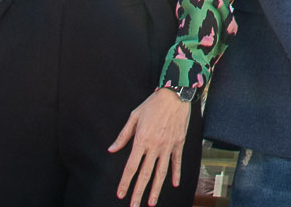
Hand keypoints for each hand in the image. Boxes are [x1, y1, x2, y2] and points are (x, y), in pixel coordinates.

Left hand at [106, 87, 189, 203]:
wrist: (175, 94)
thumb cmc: (153, 104)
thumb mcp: (134, 117)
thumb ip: (123, 136)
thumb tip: (111, 150)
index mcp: (141, 140)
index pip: (131, 167)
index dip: (125, 183)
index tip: (120, 194)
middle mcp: (155, 146)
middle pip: (145, 174)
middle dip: (138, 192)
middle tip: (134, 206)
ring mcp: (168, 146)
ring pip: (161, 172)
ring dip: (156, 189)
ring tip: (151, 203)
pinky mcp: (179, 143)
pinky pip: (176, 162)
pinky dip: (176, 174)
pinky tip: (174, 184)